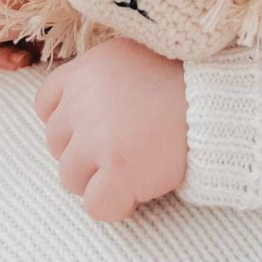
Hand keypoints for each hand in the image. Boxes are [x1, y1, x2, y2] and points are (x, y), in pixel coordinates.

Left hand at [34, 37, 187, 222]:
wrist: (216, 96)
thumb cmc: (179, 77)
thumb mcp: (129, 56)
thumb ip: (99, 77)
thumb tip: (78, 105)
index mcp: (85, 70)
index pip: (46, 104)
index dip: (67, 122)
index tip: (90, 128)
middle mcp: (84, 101)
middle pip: (56, 143)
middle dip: (83, 151)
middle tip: (120, 146)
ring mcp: (98, 137)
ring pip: (70, 177)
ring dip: (97, 178)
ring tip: (132, 164)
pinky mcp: (118, 170)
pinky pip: (96, 205)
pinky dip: (114, 204)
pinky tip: (136, 189)